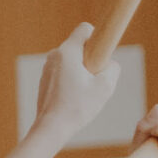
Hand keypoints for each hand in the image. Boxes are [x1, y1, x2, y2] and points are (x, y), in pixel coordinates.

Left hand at [32, 23, 123, 141]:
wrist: (51, 127)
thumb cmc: (77, 107)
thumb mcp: (105, 87)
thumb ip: (113, 68)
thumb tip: (109, 64)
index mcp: (67, 51)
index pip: (85, 29)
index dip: (98, 37)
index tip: (102, 53)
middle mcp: (54, 55)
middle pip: (80, 46)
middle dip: (91, 59)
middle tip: (93, 80)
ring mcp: (47, 68)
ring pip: (72, 60)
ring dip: (82, 71)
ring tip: (83, 92)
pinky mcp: (45, 79)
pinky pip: (64, 72)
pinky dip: (72, 80)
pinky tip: (73, 97)